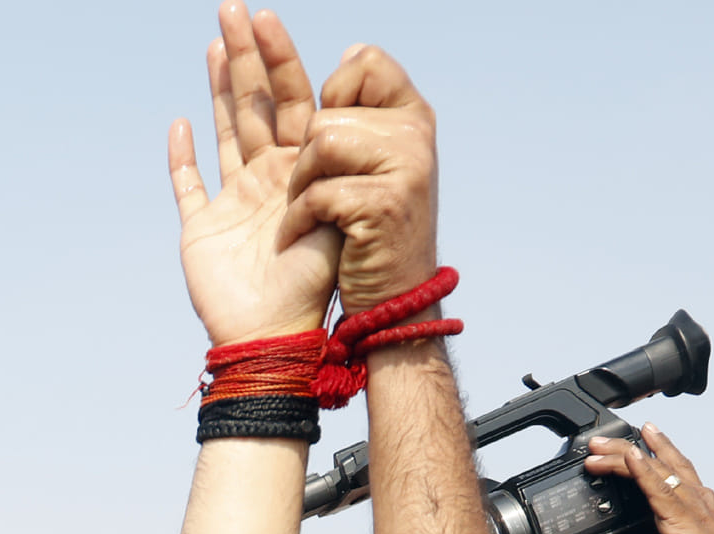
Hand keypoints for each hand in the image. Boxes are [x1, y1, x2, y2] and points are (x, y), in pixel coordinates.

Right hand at [171, 5, 340, 345]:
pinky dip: (183, 158)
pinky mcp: (201, 229)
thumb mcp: (339, 213)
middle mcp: (268, 178)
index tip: (267, 17)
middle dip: (245, 55)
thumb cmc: (312, 286)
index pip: (290, 100)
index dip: (278, 58)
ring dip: (219, 88)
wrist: (274, 338)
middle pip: (253, 104)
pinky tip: (181, 125)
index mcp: (301, 170)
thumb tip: (343, 105)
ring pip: (224, 132)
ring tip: (215, 44)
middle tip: (232, 8)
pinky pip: (188, 186)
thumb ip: (338, 162)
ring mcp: (233, 201)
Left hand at [286, 42, 439, 315]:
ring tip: (310, 214)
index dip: (336, 86)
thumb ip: (363, 116)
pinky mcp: (384, 204)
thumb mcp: (374, 164)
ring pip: (322, 145)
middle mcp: (414, 134)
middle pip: (327, 114)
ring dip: (300, 186)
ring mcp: (405, 167)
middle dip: (304, 156)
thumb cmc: (372, 234)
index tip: (327, 124)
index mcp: (410, 117)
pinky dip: (299, 219)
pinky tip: (301, 236)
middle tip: (316, 191)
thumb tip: (351, 52)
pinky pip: (319, 191)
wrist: (393, 301)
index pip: (367, 61)